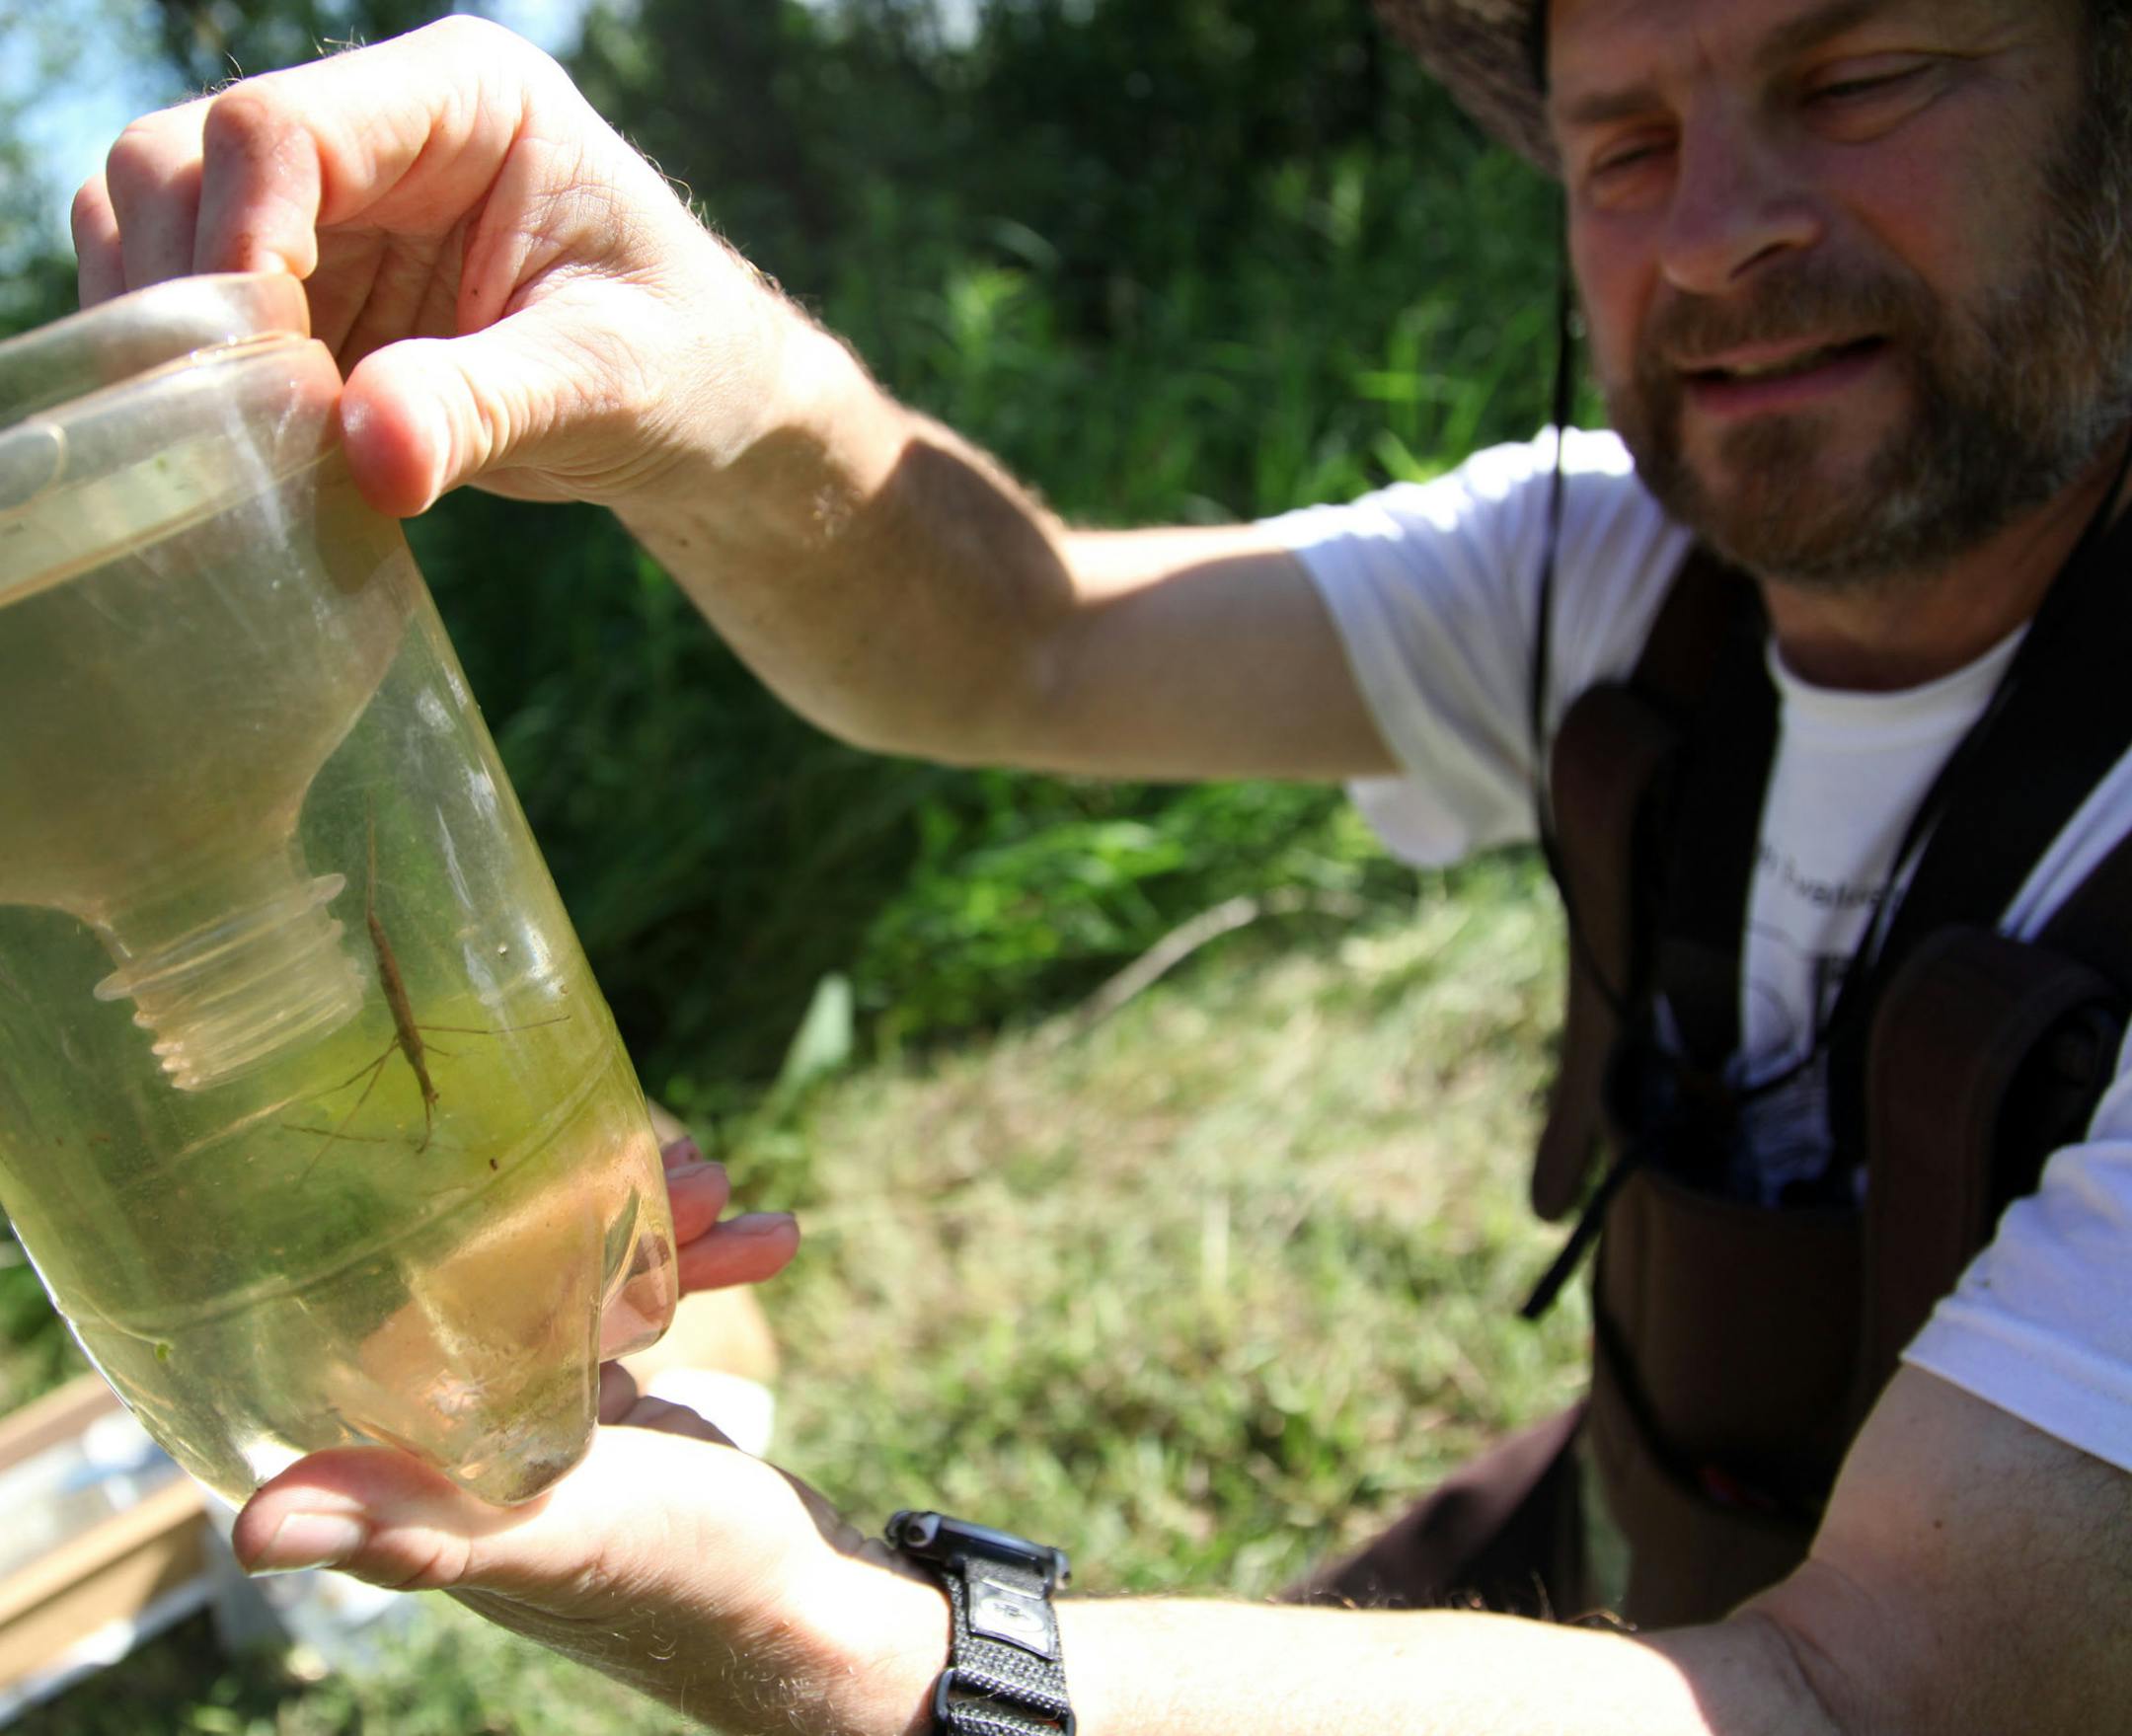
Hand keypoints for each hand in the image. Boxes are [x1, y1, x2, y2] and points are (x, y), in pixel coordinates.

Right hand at [73, 18, 801, 518]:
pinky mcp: (305, 289)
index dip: (238, 241)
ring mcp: (326, 207)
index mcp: (466, 99)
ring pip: (155, 235)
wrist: (706, 413)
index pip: (282, 129)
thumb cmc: (687, 368)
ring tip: (240, 452)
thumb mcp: (607, 385)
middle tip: (229, 428)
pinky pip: (190, 318)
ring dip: (172, 347)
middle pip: (180, 166)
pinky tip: (245, 459)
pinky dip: (193, 385)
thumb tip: (370, 450)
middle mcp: (375, 127)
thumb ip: (487, 406)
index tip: (261, 368)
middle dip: (181, 298)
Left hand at [226, 1142, 931, 1731]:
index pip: (419, 1317)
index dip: (490, 1235)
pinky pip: (641, 1322)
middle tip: (689, 1171)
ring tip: (727, 1192)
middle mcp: (474, 1453)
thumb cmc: (685, 1579)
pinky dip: (699, 1278)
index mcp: (430, 1476)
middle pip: (513, 1292)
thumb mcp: (558, 1530)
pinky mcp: (620, 1433)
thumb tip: (250, 1528)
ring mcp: (550, 1439)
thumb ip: (417, 1525)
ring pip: (584, 1293)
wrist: (817, 1625)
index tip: (565, 1169)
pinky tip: (764, 1245)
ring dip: (663, 1236)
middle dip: (600, 1217)